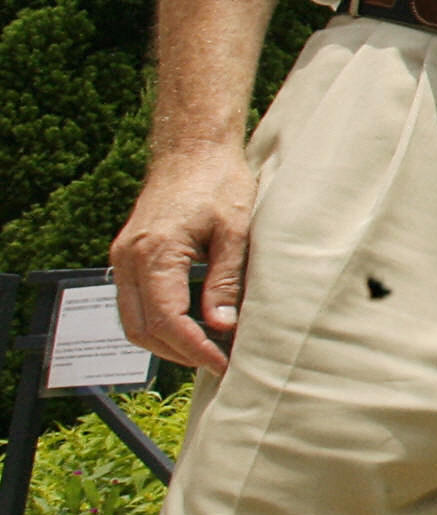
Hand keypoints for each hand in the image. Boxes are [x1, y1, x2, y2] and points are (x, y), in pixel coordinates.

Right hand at [109, 143, 255, 371]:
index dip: (195, 349)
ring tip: (209, 350)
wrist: (192, 149)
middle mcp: (128, 259)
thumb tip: (223, 326)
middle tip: (220, 362)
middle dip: (180, 353)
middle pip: (143, 329)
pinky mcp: (128, 256)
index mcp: (155, 254)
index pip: (168, 321)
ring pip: (133, 321)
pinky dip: (158, 322)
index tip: (223, 364)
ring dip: (167, 342)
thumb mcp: (235, 231)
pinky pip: (134, 303)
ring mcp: (123, 258)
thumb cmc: (219, 182)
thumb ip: (226, 281)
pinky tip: (192, 326)